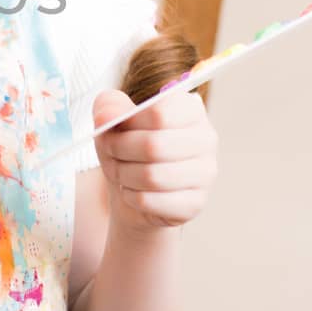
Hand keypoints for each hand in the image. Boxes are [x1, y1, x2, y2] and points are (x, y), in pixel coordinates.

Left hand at [91, 88, 218, 233]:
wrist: (137, 186)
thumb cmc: (129, 145)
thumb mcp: (114, 119)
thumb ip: (108, 107)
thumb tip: (105, 116)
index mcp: (191, 109)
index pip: (159, 112)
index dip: (126, 122)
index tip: (112, 128)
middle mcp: (206, 139)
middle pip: (153, 145)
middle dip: (119, 150)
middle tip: (109, 152)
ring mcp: (205, 174)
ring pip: (151, 176)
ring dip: (122, 174)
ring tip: (118, 171)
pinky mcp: (195, 203)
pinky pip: (150, 201)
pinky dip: (130, 196)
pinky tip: (131, 191)